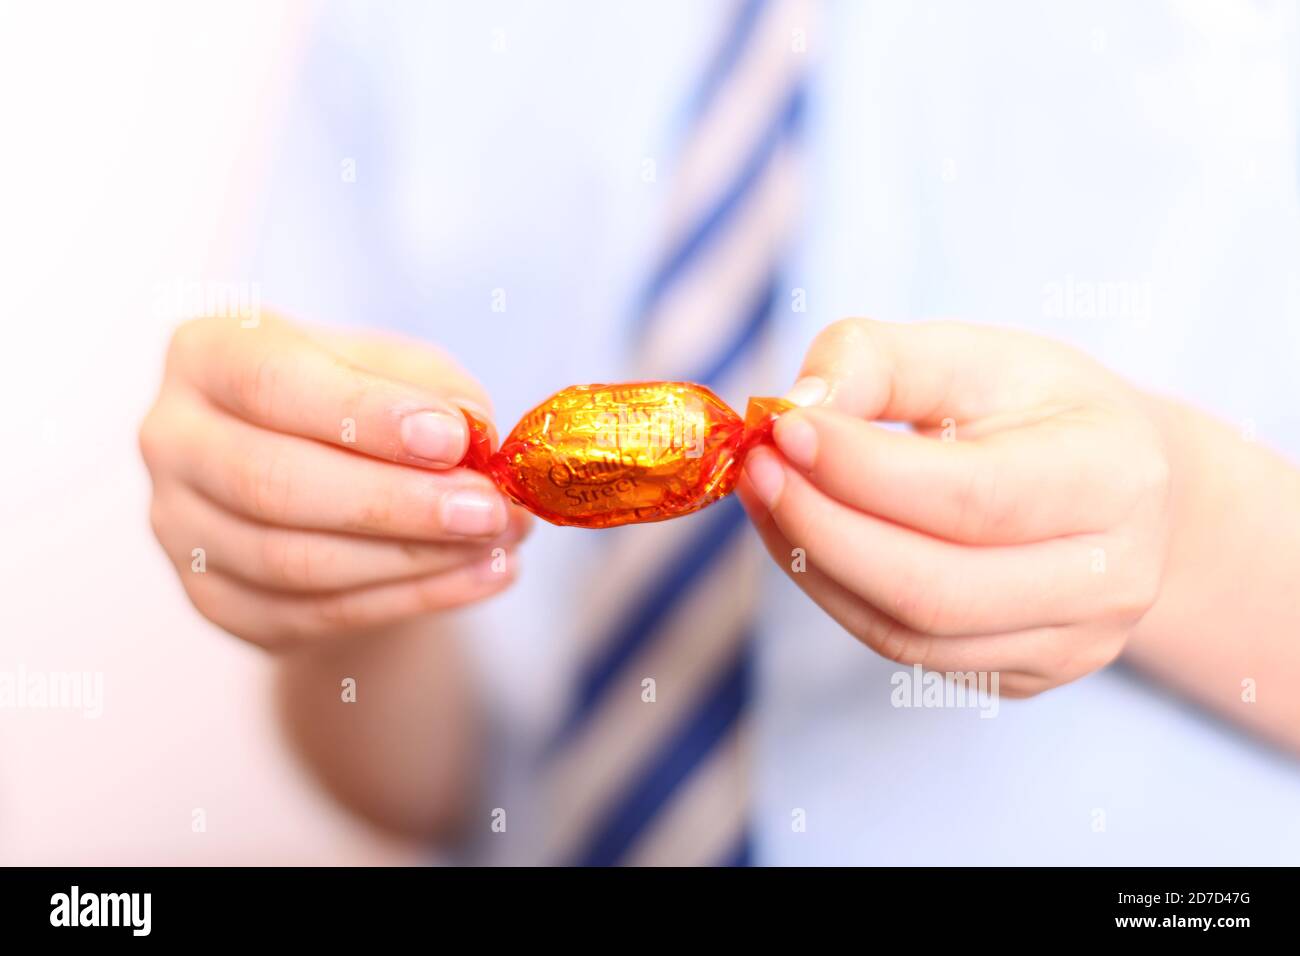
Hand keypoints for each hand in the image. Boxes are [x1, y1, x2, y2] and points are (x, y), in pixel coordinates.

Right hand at [140, 314, 529, 649]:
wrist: (327, 478)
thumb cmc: (360, 403)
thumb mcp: (400, 368)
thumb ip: (433, 390)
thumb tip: (472, 434)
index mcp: (207, 355)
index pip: (270, 383)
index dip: (363, 415)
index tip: (452, 439)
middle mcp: (174, 441)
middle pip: (273, 484)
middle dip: (396, 504)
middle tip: (490, 509)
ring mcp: (183, 530)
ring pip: (295, 562)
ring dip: (415, 559)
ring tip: (501, 542)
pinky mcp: (217, 601)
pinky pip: (316, 614)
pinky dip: (412, 599)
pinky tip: (481, 576)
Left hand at [739, 319, 1171, 696]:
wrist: (1118, 484)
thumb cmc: (1039, 408)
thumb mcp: (974, 353)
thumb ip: (880, 361)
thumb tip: (796, 408)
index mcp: (1115, 479)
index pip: (972, 496)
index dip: (863, 470)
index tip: (782, 427)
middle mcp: (1111, 580)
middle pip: (934, 588)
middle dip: (822, 529)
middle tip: (756, 469)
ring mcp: (1072, 645)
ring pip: (908, 633)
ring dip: (814, 565)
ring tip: (766, 494)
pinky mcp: (1025, 676)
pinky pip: (905, 650)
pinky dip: (835, 594)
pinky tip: (800, 537)